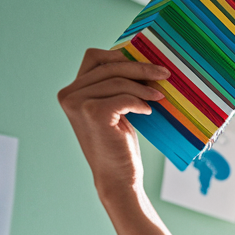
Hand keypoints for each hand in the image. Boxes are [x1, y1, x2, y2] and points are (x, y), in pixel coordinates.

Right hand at [57, 48, 168, 196]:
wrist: (118, 178)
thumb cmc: (119, 145)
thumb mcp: (115, 110)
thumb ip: (115, 87)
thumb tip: (139, 59)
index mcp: (72, 91)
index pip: (94, 58)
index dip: (120, 55)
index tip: (146, 61)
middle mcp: (69, 95)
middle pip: (109, 67)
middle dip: (140, 68)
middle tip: (165, 74)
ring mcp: (78, 104)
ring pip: (118, 81)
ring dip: (144, 87)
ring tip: (160, 97)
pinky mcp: (93, 113)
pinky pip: (124, 97)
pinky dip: (140, 103)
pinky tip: (148, 112)